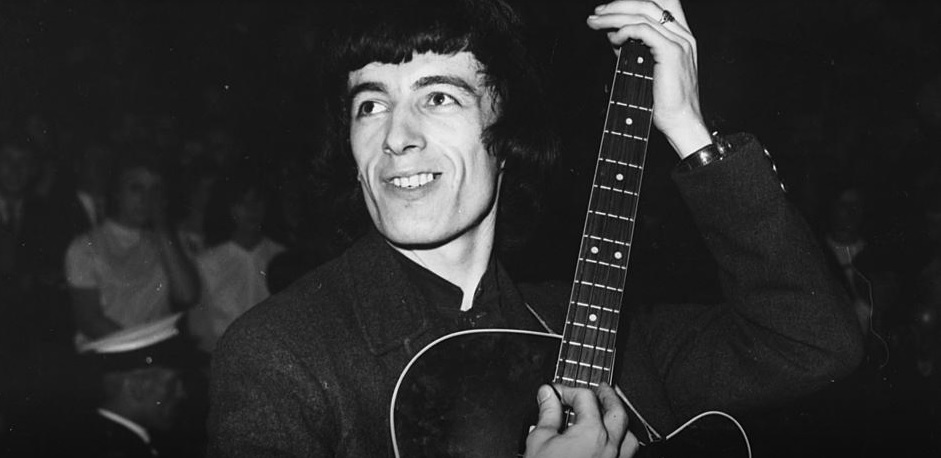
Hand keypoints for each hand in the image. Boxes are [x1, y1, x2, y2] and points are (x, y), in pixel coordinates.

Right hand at [525, 383, 638, 457]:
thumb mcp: (539, 442)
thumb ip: (547, 414)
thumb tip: (547, 395)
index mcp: (592, 433)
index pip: (585, 398)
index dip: (568, 390)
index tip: (556, 393)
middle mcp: (610, 447)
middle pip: (617, 412)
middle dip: (607, 396)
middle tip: (600, 388)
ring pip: (630, 437)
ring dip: (621, 423)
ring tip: (611, 416)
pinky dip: (623, 447)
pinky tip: (611, 447)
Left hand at [587, 0, 710, 156]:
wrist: (680, 121)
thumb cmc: (664, 101)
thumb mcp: (647, 68)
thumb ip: (635, 48)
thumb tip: (615, 35)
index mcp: (681, 36)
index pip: (661, 4)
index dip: (633, 2)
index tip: (609, 9)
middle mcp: (683, 35)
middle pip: (648, 4)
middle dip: (618, 6)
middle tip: (596, 14)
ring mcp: (680, 42)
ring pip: (643, 15)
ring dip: (614, 17)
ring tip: (595, 23)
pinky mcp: (671, 52)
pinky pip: (643, 31)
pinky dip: (624, 31)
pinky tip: (612, 39)